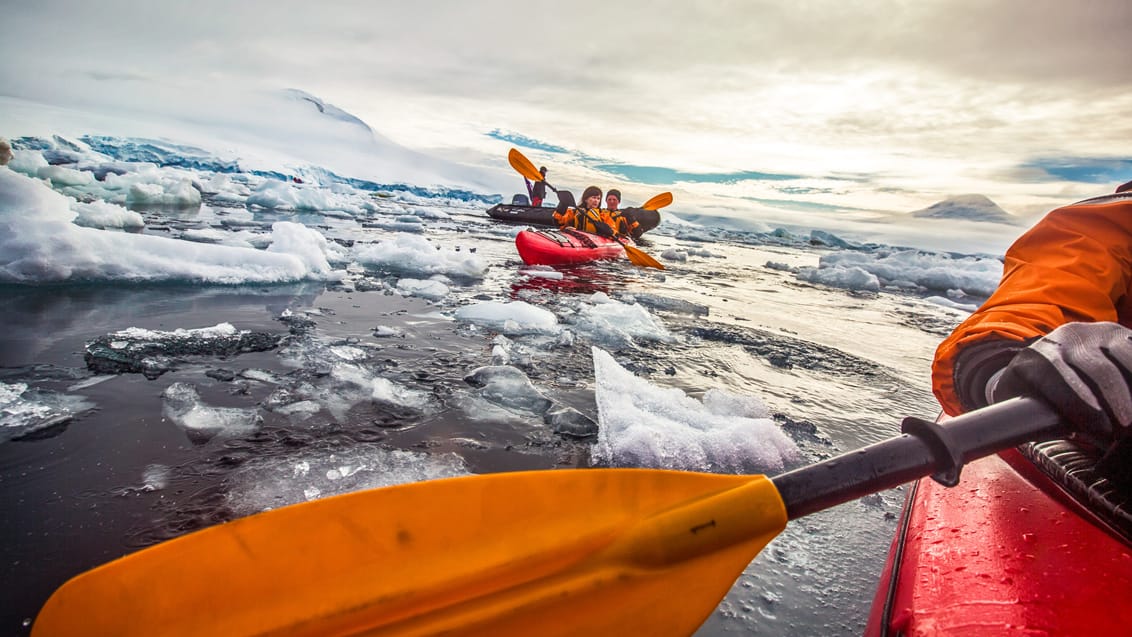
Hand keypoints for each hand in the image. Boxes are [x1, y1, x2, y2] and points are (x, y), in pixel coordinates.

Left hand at [992, 321, 1131, 445]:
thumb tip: (1037, 437)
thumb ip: (1029, 417)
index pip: (1060, 381)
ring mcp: (1096, 332)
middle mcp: (1066, 338)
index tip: (1103, 431)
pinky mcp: (1119, 333)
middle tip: (1127, 426)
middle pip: (1098, 370)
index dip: (1082, 406)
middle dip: (1116, 400)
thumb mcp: (1023, 399)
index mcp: (1037, 357)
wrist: (1050, 353)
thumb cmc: (1036, 389)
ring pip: (1124, 358)